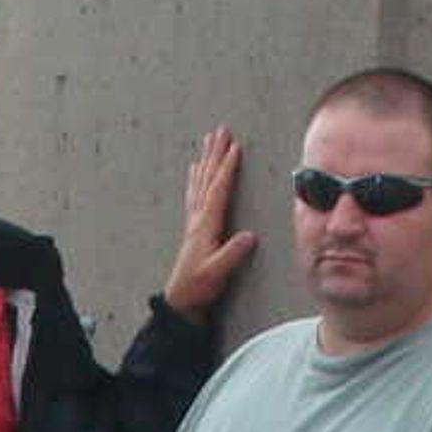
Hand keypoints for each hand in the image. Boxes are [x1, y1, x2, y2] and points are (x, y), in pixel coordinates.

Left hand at [160, 126, 255, 318]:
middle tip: (221, 130)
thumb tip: (249, 236)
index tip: (235, 147)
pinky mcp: (193, 227)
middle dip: (215, 153)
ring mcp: (194, 221)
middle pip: (207, 178)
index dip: (227, 168)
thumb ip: (232, 254)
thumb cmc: (199, 287)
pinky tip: (195, 169)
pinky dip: (197, 177)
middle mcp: (198, 218)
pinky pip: (195, 194)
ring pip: (201, 182)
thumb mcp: (217, 273)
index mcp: (206, 225)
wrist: (181, 300)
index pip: (218, 190)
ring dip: (206, 160)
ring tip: (209, 140)